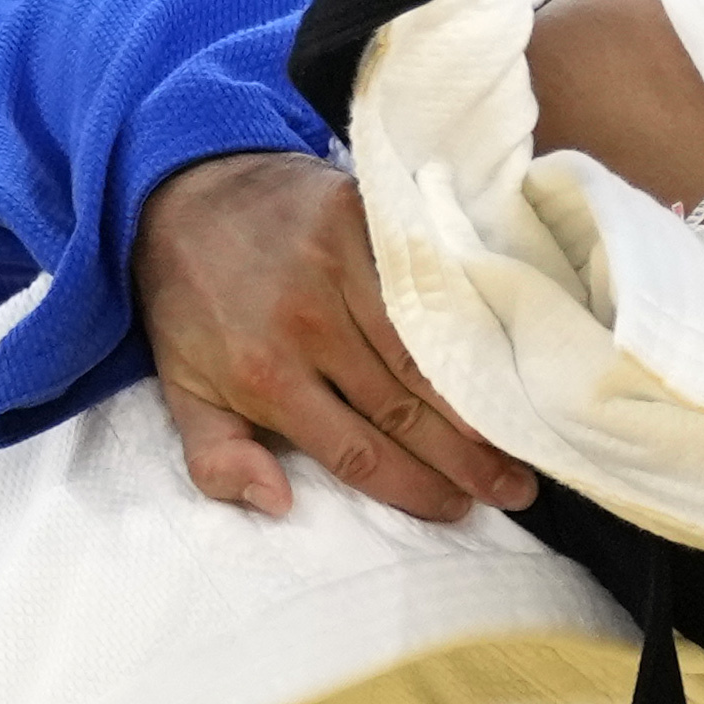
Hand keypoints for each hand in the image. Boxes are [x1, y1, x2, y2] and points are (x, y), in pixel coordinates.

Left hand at [132, 152, 532, 526]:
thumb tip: (277, 503)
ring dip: (477, 400)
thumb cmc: (193, 305)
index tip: (455, 511)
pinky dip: (468, 322)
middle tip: (513, 491)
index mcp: (263, 376)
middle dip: (464, 459)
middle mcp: (307, 324)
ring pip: (425, 348)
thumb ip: (218, 460)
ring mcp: (340, 266)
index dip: (413, 487)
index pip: (357, 451)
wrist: (184, 192)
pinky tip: (504, 355)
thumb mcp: (181, 392)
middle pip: (403, 407)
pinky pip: (429, 284)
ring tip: (522, 439)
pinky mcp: (365, 220)